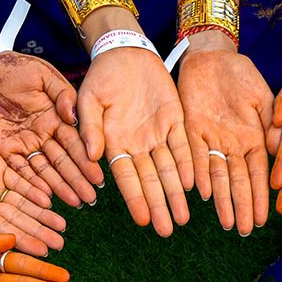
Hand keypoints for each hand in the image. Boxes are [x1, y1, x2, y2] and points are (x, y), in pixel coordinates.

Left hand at [0, 51, 104, 207]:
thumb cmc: (13, 67)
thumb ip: (62, 93)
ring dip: (59, 187)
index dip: (86, 159)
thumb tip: (74, 117)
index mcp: (55, 118)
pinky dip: (33, 184)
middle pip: (63, 161)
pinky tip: (46, 197)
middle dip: (77, 180)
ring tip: (75, 202)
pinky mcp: (5, 149)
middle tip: (91, 197)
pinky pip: (21, 170)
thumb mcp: (43, 74)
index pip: (74, 142)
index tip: (98, 176)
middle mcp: (43, 134)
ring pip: (45, 170)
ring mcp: (24, 144)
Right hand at [79, 47, 194, 235]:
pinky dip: (188, 164)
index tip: (143, 219)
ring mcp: (157, 134)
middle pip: (150, 180)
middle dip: (159, 205)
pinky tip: (193, 183)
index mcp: (115, 144)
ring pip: (169, 169)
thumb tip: (90, 155)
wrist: (125, 52)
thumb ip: (90, 127)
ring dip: (175, 193)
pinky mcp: (175, 120)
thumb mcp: (88, 99)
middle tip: (168, 229)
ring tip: (183, 217)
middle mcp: (138, 145)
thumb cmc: (101, 77)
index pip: (126, 178)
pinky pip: (183, 146)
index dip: (135, 198)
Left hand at [177, 33, 272, 234]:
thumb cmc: (241, 74)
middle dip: (241, 207)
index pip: (258, 174)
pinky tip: (204, 194)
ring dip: (222, 200)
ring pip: (217, 176)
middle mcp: (232, 145)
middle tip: (243, 231)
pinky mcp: (191, 131)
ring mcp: (211, 140)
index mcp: (253, 138)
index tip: (264, 218)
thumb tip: (281, 147)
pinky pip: (195, 156)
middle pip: (238, 182)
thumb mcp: (262, 96)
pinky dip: (199, 174)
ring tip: (226, 223)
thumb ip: (271, 122)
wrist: (212, 56)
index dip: (260, 197)